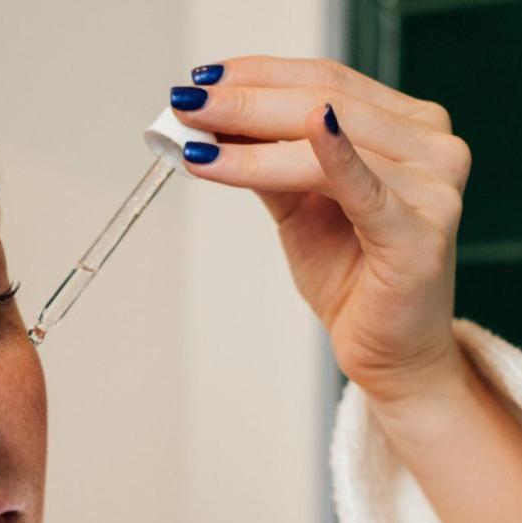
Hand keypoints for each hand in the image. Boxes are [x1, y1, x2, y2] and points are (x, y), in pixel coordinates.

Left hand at [170, 57, 472, 402]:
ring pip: (327, 142)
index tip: (203, 79)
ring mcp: (432, 185)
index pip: (325, 79)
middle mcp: (429, 143)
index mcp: (405, 125)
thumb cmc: (351, 274)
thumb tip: (210, 123)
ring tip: (198, 141)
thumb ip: (265, 160)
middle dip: (245, 103)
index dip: (260, 74)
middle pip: (323, 101)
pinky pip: (363, 187)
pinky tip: (306, 132)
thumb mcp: (295, 204)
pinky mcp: (419, 231)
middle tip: (189, 104)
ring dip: (252, 140)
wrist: (388, 349)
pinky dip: (330, 156)